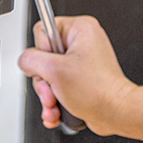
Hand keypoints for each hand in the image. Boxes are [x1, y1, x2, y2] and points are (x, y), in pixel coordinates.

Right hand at [17, 16, 134, 133]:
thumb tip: (26, 60)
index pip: (43, 30)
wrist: (116, 113)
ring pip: (49, 76)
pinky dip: (55, 102)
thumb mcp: (54, 70)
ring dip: (48, 95)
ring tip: (55, 105)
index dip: (41, 51)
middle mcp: (83, 43)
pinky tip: (57, 111)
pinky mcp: (82, 80)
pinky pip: (59, 87)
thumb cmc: (98, 90)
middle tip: (52, 90)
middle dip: (45, 81)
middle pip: (44, 57)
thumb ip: (31, 59)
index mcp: (81, 29)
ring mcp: (83, 63)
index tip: (51, 65)